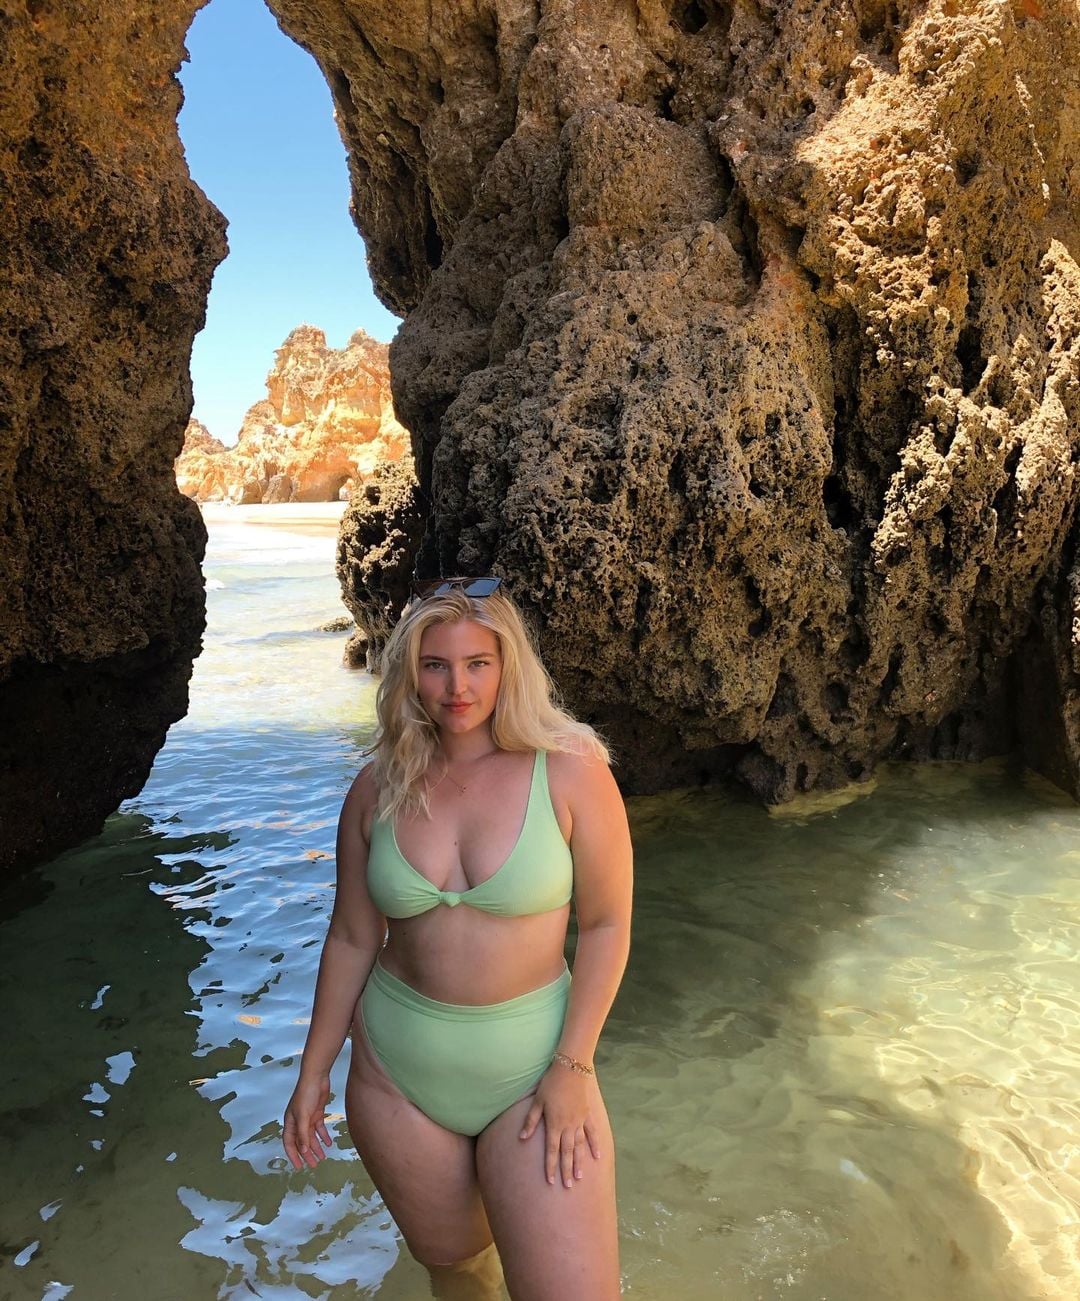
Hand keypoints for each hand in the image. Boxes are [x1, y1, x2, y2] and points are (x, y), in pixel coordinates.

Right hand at [282, 1073, 333, 1169]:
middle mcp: (298, 1121)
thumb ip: (303, 1134)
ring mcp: (308, 1117)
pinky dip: (324, 1136)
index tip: (298, 1166)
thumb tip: (303, 1151)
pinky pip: (320, 1128)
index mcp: (290, 1122)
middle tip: (313, 1165)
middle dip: (307, 1154)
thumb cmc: (306, 1093)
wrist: (317, 1077)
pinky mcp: (317, 1113)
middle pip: (302, 1141)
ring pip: (311, 1137)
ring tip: (322, 1157)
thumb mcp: (303, 1115)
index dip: (293, 1155)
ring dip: (316, 1147)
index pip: (289, 1143)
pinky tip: (328, 1143)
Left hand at [518, 1062, 600, 1188]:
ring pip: (579, 1146)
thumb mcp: (537, 1101)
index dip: (551, 1166)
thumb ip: (530, 1120)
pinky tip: (597, 1156)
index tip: (551, 1181)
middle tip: (567, 1186)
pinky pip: (592, 1133)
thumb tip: (521, 1138)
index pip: (552, 1150)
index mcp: (554, 1123)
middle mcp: (568, 1126)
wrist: (571, 1068)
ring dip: (579, 1162)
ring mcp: (579, 1121)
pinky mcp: (587, 1115)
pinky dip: (595, 1145)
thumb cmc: (550, 1083)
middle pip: (567, 1152)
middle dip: (566, 1169)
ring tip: (579, 1177)